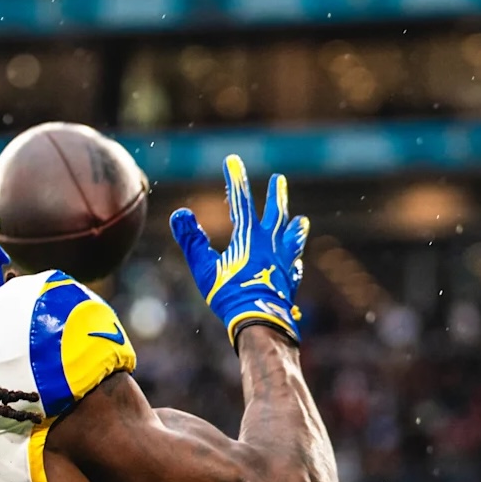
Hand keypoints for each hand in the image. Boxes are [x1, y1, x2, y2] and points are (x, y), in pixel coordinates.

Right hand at [168, 155, 309, 346]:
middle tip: (279, 180)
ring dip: (294, 227)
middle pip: (275, 214)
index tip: (233, 160)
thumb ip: (192, 240)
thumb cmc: (229, 295)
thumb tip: (179, 213)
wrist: (260, 321)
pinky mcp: (289, 281)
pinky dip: (294, 260)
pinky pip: (294, 266)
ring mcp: (283, 263)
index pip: (241, 201)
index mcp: (249, 238)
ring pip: (291, 239)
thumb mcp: (204, 267)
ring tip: (300, 220)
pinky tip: (296, 262)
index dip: (236, 179)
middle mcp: (270, 245)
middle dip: (275, 195)